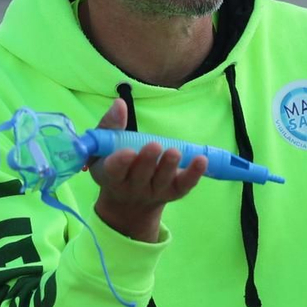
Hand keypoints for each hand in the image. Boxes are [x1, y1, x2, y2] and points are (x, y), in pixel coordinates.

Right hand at [88, 98, 205, 243]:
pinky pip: (184, 185)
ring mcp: (154, 191)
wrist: (129, 201)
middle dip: (148, 161)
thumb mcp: (104, 146)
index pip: (114, 171)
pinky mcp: (173, 192)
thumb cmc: (114, 164)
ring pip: (162, 181)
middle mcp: (132, 188)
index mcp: (111, 176)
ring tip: (175, 152)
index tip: (128, 152)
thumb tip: (120, 104)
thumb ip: (110, 125)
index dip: (121, 162)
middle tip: (155, 145)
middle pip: (141, 176)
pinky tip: (201, 160)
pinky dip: (194, 173)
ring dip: (169, 166)